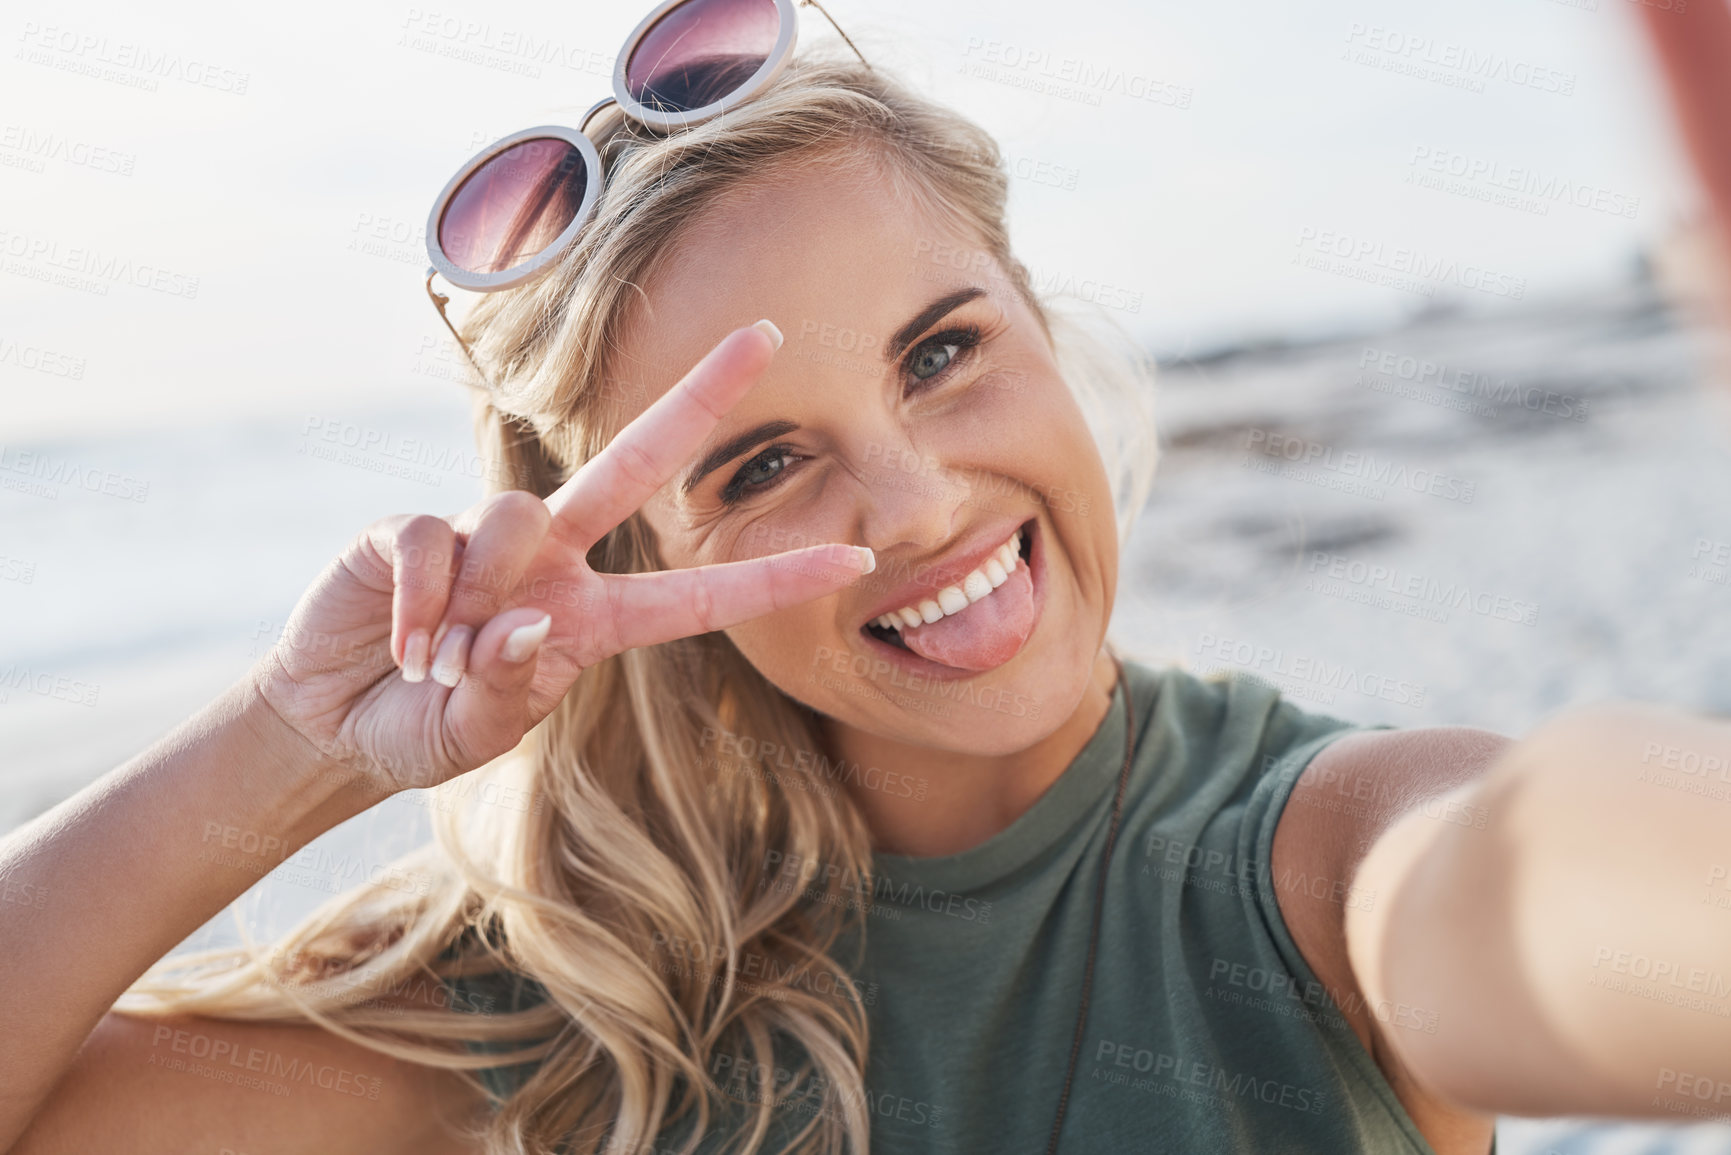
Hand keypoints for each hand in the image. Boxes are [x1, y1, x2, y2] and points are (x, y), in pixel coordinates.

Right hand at [251, 321, 871, 795]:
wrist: (332, 724)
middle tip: (769, 332)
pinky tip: (404, 644)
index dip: (776, 578)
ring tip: (440, 663)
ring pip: (518, 518)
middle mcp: (552, 563)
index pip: (699, 596)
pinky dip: (420, 605)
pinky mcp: (413, 528)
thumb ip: (508, 688)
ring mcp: (485, 539)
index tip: (861, 557)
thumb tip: (533, 620)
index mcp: (591, 620)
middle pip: (636, 462)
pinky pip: (434, 542)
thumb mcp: (476, 733)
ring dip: (480, 602)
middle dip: (700, 397)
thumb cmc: (423, 729)